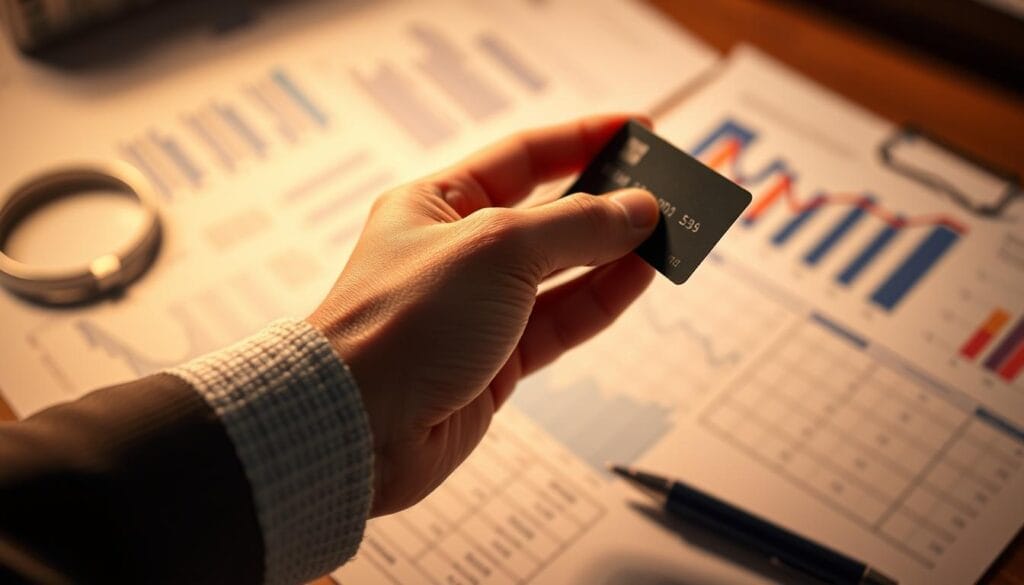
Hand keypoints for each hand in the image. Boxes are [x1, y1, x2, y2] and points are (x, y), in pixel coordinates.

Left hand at [307, 114, 659, 515]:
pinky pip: (561, 319)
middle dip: (607, 201)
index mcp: (436, 204)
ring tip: (670, 232)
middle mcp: (458, 252)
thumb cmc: (403, 321)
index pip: (521, 157)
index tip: (637, 129)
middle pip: (548, 214)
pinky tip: (641, 275)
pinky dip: (602, 298)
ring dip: (615, 252)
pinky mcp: (497, 361)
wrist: (360, 426)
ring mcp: (479, 309)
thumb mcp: (497, 249)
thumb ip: (574, 226)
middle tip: (666, 189)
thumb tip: (637, 210)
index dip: (581, 139)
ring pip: (562, 271)